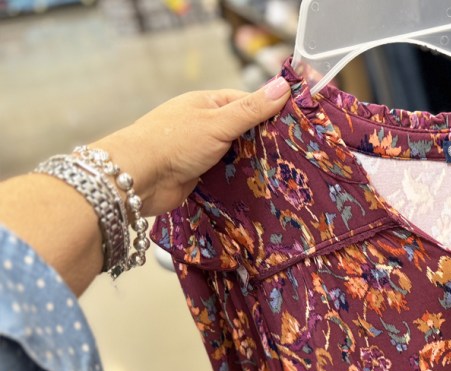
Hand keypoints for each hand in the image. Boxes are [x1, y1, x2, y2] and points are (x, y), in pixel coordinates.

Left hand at [92, 77, 291, 216]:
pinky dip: (240, 180)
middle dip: (264, 142)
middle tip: (295, 154)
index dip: (271, 112)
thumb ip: (252, 109)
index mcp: (207, 104)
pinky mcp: (199, 176)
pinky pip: (227, 175)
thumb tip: (284, 86)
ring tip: (284, 174)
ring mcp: (201, 152)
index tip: (296, 124)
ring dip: (253, 164)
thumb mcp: (218, 122)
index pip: (247, 103)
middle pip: (244, 131)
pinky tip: (260, 187)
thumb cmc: (174, 142)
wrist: (137, 178)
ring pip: (236, 155)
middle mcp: (204, 126)